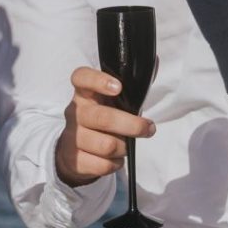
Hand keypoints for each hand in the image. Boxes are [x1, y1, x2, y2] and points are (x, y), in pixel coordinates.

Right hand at [56, 67, 154, 187]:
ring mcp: (72, 136)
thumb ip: (131, 87)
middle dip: (132, 125)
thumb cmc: (101, 120)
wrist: (73, 151)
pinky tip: (114, 158)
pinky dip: (116, 163)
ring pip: (107, 145)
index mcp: (84, 93)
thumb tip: (155, 61)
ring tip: (126, 145)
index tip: (118, 87)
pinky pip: (103, 165)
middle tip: (148, 128)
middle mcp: (75, 112)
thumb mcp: (112, 102)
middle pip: (103, 118)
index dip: (98, 80)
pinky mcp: (74, 159)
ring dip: (124, 147)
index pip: (81, 78)